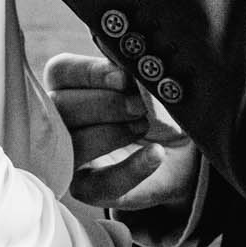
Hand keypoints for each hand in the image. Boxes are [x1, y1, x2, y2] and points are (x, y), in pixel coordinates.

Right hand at [45, 52, 199, 210]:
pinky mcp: (89, 188)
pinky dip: (130, 169)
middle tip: (139, 105)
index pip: (60, 72)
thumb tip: (123, 58)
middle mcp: (62, 120)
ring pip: (72, 145)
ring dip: (111, 133)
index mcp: (71, 86)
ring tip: (144, 124)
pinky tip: (156, 154)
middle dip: (104, 104)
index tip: (124, 77)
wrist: (185, 149)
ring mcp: (72, 156)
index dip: (89, 73)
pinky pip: (98, 185)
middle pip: (60, 107)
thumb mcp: (151, 82)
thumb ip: (133, 69)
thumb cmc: (160, 106)